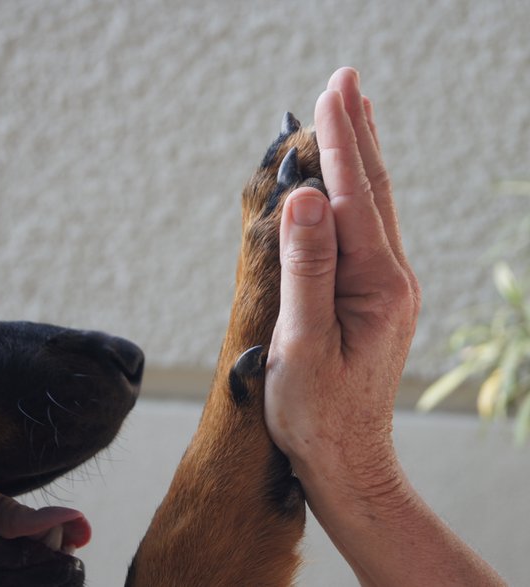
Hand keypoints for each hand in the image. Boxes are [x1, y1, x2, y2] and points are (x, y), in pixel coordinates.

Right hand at [264, 67, 420, 497]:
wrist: (347, 459)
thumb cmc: (318, 411)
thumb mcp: (303, 343)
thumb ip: (307, 268)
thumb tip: (306, 199)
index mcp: (376, 285)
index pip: (354, 198)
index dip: (340, 142)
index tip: (332, 90)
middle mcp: (391, 278)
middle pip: (373, 191)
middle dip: (357, 133)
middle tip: (346, 81)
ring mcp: (386, 288)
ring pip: (374, 208)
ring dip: (361, 158)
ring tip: (353, 114)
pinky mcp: (372, 298)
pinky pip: (365, 232)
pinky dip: (356, 194)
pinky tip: (348, 186)